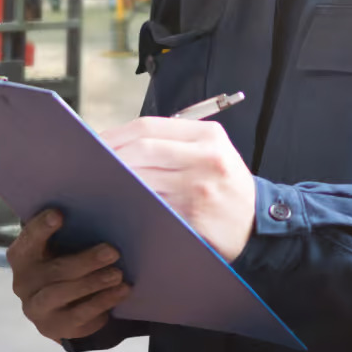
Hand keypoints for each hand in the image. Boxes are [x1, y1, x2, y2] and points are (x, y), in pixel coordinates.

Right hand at [6, 209, 131, 342]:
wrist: (62, 309)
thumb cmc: (65, 265)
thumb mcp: (63, 248)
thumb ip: (74, 232)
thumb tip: (112, 202)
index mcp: (23, 255)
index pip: (28, 239)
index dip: (41, 227)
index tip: (59, 215)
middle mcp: (23, 282)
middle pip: (52, 270)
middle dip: (85, 261)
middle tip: (113, 251)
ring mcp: (36, 307)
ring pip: (62, 293)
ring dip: (93, 283)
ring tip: (117, 274)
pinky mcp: (53, 327)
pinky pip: (78, 315)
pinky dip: (102, 302)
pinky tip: (121, 291)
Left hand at [101, 116, 255, 261]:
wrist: (258, 224)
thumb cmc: (226, 185)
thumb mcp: (212, 151)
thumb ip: (173, 142)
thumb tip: (119, 142)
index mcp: (208, 136)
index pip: (149, 127)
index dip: (116, 134)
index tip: (96, 143)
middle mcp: (206, 158)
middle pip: (142, 150)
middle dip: (112, 157)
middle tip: (93, 165)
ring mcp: (199, 189)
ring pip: (143, 179)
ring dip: (118, 181)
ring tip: (102, 183)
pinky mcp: (193, 217)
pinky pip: (152, 206)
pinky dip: (133, 203)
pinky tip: (122, 202)